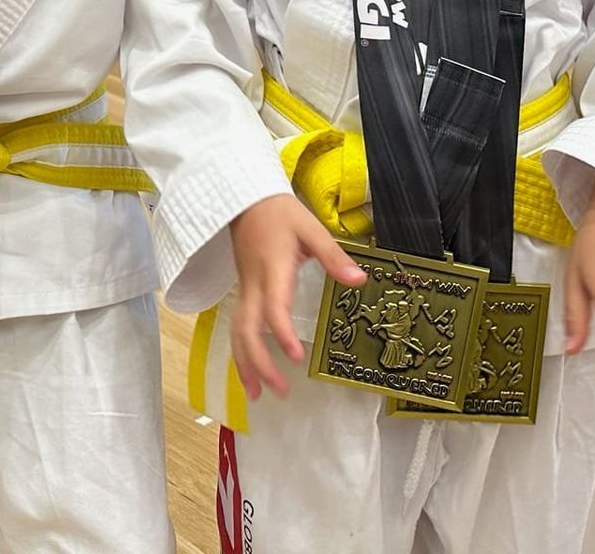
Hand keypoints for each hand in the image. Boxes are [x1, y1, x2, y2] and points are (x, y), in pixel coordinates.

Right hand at [226, 195, 364, 398]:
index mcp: (272, 271)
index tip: (295, 357)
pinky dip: (240, 351)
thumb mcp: (310, 229)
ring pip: (237, 332)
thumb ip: (333, 257)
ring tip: (256, 395)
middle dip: (260, 364)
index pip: (273, 309)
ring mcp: (244, 289)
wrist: (244, 198)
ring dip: (245, 364)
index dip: (283, 335)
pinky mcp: (243, 290)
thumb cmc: (279, 212)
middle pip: (248, 331)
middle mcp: (254, 286)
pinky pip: (236, 326)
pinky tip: (248, 369)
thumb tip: (358, 280)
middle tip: (279, 391)